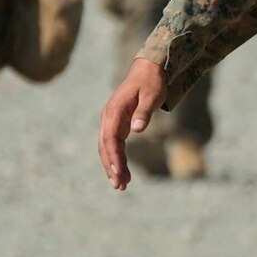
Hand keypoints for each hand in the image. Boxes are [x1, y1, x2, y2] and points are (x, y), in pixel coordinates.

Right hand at [96, 56, 168, 189]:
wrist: (148, 70)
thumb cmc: (151, 83)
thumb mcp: (151, 96)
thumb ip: (144, 112)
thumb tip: (137, 129)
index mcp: (114, 111)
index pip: (110, 138)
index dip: (113, 157)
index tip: (118, 172)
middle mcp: (108, 117)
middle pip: (105, 146)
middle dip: (111, 167)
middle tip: (119, 186)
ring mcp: (111, 121)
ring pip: (107, 148)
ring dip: (112, 167)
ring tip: (121, 186)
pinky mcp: (117, 124)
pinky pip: (113, 145)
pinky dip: (117, 159)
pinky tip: (123, 173)